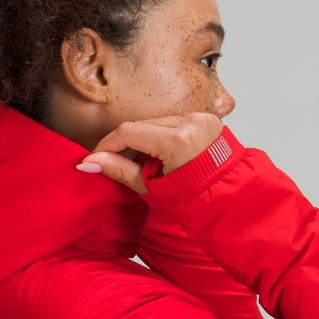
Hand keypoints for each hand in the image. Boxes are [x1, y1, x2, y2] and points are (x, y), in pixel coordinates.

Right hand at [76, 112, 223, 194]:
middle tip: (116, 163)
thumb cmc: (193, 199)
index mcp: (179, 141)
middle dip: (126, 143)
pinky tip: (160, 154)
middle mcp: (192, 123)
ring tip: (143, 163)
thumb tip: (90, 162)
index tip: (96, 156)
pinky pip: (173, 122)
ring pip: (156, 122)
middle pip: (142, 125)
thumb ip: (119, 169)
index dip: (108, 144)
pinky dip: (161, 135)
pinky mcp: (207, 118)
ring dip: (143, 139)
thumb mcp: (151, 187)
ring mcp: (202, 118)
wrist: (228, 200)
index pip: (130, 132)